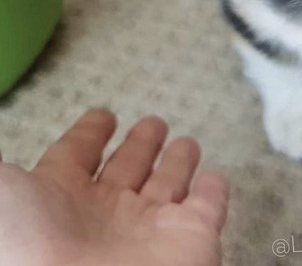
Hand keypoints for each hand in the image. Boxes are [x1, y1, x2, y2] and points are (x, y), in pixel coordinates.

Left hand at [0, 109, 227, 265]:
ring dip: (177, 164)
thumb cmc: (26, 249)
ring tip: (186, 143)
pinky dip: (213, 191)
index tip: (104, 117)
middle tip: (153, 123)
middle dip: (139, 146)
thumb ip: (5, 176)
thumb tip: (4, 163)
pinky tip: (214, 178)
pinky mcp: (192, 238)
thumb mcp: (0, 195)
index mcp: (55, 202)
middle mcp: (103, 216)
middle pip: (125, 172)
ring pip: (167, 187)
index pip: (74, 159)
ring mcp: (149, 229)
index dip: (88, 136)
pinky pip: (208, 208)